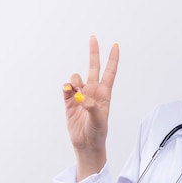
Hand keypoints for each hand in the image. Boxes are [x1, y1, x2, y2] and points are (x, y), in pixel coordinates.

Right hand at [62, 36, 118, 179]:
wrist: (86, 144)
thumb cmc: (97, 133)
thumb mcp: (99, 120)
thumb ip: (92, 107)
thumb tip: (81, 96)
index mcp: (104, 94)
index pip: (109, 73)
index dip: (112, 59)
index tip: (115, 45)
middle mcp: (93, 92)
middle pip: (93, 68)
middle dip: (93, 53)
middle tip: (93, 38)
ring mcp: (80, 96)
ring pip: (76, 79)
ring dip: (74, 80)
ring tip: (75, 90)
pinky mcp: (69, 103)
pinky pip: (66, 89)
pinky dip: (65, 88)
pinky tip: (68, 92)